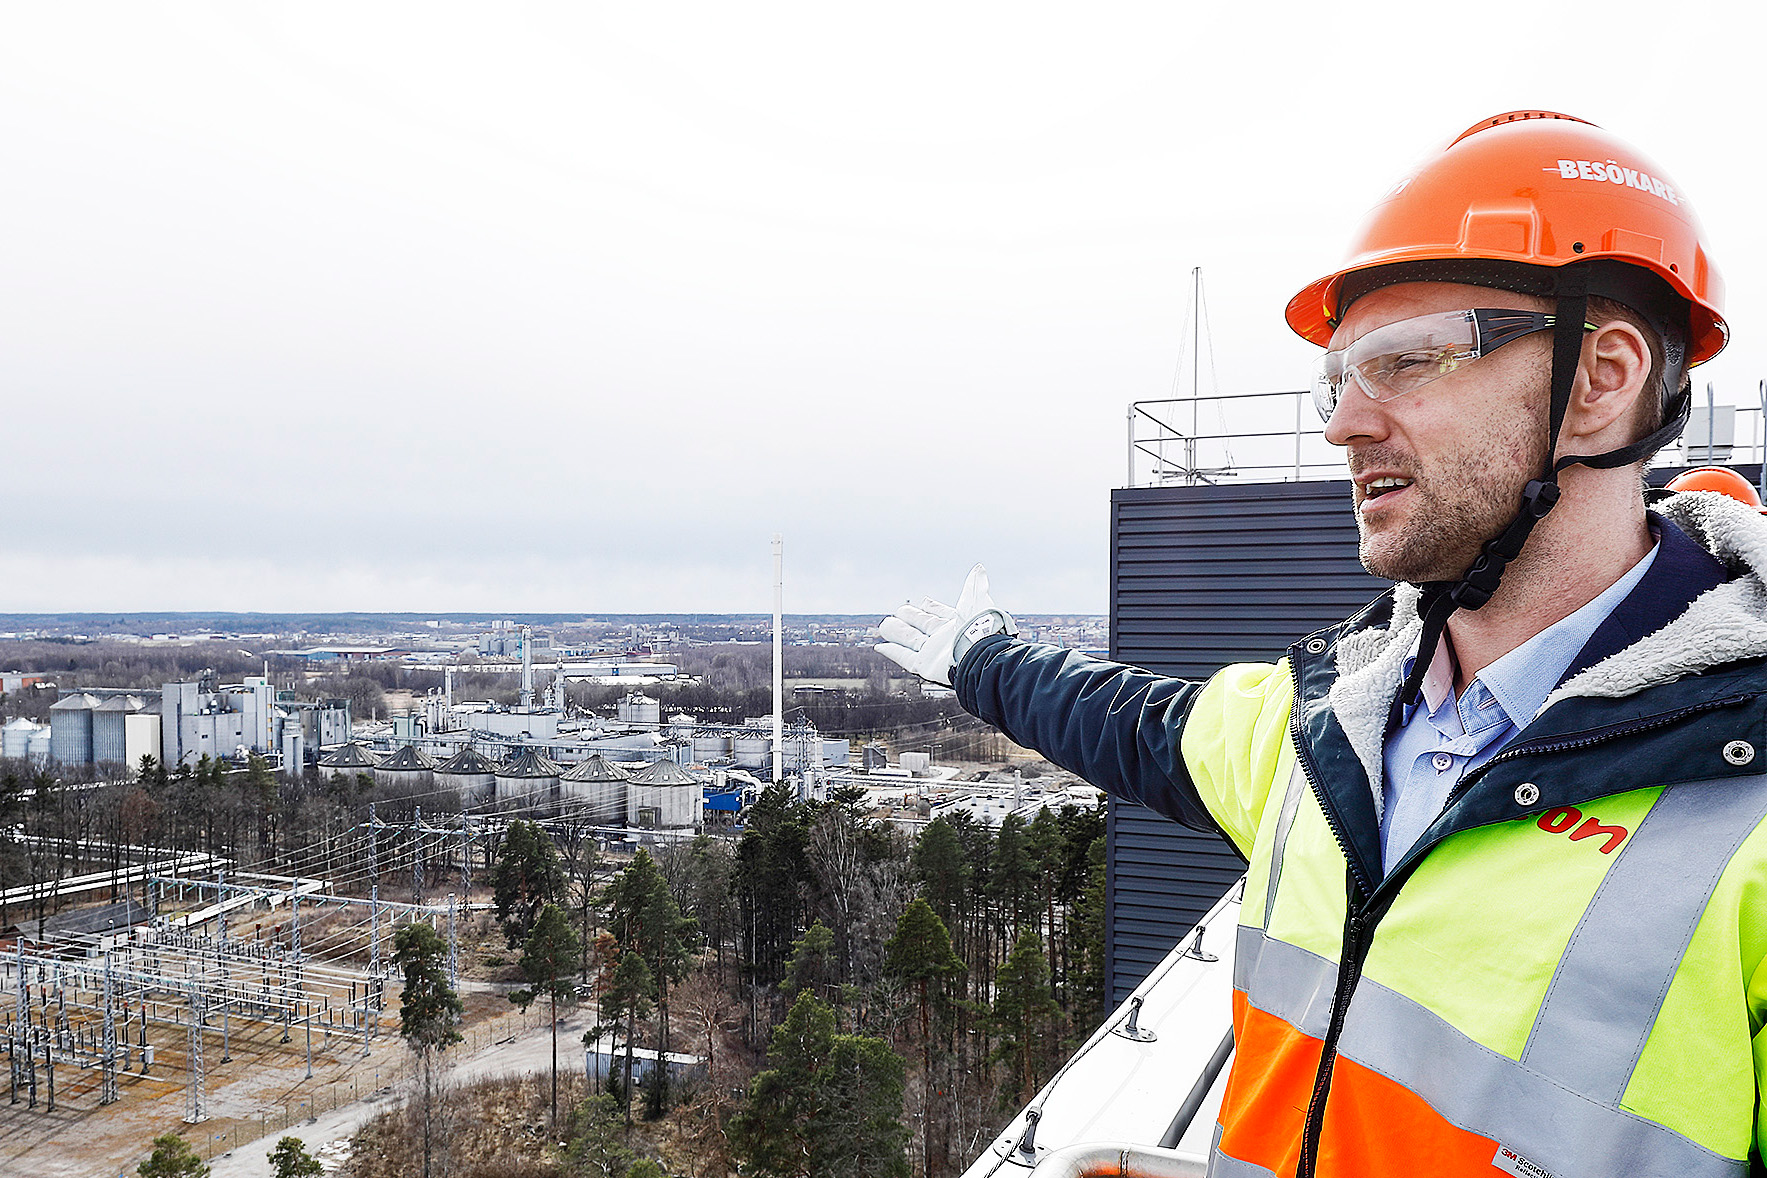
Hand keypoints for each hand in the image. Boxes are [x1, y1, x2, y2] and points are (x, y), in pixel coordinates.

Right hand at [875, 564, 998, 686]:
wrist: (982, 652)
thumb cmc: (981, 626)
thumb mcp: (977, 598)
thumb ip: (975, 584)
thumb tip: (979, 569)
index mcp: (957, 622)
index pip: (940, 613)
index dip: (932, 607)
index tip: (923, 601)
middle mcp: (944, 637)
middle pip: (921, 626)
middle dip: (910, 617)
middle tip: (900, 611)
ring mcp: (934, 652)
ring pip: (910, 640)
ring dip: (896, 633)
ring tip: (885, 625)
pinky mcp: (925, 666)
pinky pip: (905, 658)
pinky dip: (892, 652)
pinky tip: (881, 647)